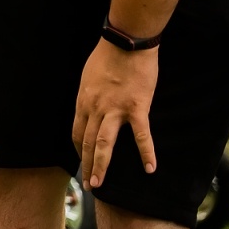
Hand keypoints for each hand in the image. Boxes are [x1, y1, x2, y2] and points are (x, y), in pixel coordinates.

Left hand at [71, 40, 158, 189]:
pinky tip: (150, 168)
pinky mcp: (137, 108)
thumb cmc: (107, 57)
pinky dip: (146, 153)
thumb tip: (88, 108)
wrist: (126, 43)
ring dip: (101, 166)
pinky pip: (141, 136)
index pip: (77, 133)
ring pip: (104, 144)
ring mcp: (115, 110)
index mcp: (83, 101)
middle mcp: (95, 109)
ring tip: (100, 184)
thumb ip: (88, 96)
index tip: (82, 162)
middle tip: (89, 185)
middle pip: (88, 143)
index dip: (79, 150)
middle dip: (86, 165)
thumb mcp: (88, 77)